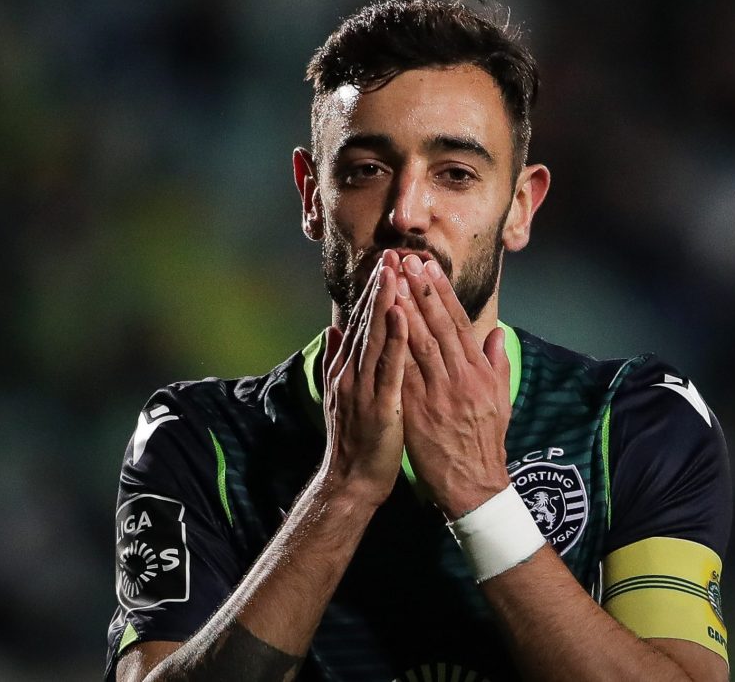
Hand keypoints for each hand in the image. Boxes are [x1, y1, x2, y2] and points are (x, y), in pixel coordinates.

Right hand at [321, 250, 408, 506]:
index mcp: (348, 369)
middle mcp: (352, 372)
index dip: (372, 293)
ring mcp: (364, 387)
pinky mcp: (380, 404)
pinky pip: (390, 367)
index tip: (384, 265)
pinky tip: (404, 315)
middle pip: (367, 323)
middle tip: (390, 254)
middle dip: (379, 288)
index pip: (362, 323)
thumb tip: (331, 328)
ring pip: (376, 337)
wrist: (350, 481)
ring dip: (386, 303)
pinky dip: (396, 339)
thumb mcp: (342, 394)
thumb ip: (335, 359)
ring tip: (395, 272)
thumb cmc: (354, 440)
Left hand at [394, 254, 511, 518]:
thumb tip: (495, 333)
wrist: (474, 482)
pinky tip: (380, 327)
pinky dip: (392, 348)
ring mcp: (440, 393)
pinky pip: (404, 373)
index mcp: (478, 371)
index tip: (428, 268)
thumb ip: (497, 363)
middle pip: (438, 326)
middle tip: (405, 261)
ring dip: (404, 310)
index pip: (459, 323)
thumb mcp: (501, 399)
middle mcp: (460, 377)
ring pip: (419, 343)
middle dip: (420, 291)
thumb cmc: (486, 440)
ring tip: (391, 282)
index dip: (442, 293)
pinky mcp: (420, 410)